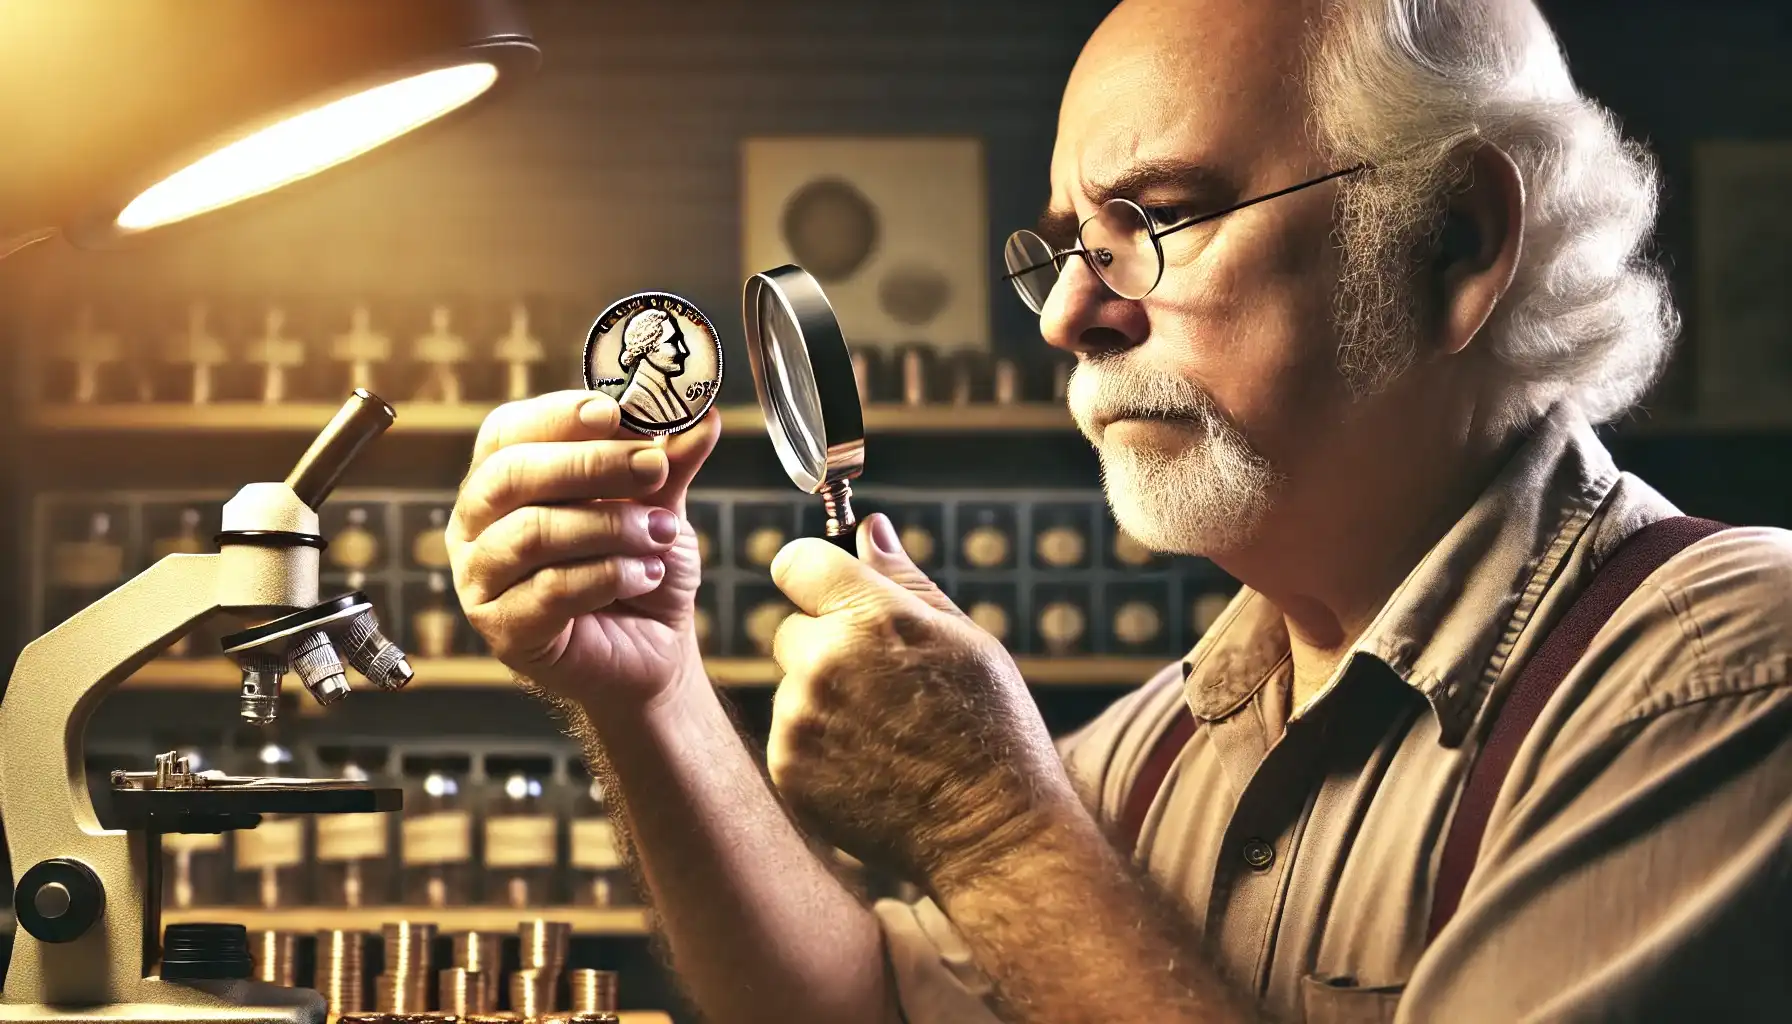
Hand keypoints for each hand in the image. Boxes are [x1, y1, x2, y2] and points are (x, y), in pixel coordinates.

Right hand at [447, 391, 718, 710]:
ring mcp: (481, 580)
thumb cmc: (640, 569)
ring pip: (534, 533)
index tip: (615, 412)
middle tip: (653, 468)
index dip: (558, 416)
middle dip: (590, 465)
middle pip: (513, 475)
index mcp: (501, 481)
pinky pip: (552, 590)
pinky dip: (610, 575)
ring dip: (610, 527)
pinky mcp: (504, 630)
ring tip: (661, 533)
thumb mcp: (658, 504)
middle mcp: (477, 526)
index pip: (509, 431)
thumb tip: (703, 416)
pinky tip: (647, 575)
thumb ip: (672, 462)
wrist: (651, 651)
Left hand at [767, 513, 1078, 888]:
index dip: (813, 575)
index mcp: (871, 617)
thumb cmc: (992, 728)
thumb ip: (905, 581)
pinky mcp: (788, 769)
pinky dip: (819, 747)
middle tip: (883, 684)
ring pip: (792, 687)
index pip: (796, 564)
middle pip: (791, 629)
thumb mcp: (964, 640)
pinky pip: (789, 737)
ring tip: (887, 734)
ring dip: (823, 700)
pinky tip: (871, 765)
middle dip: (826, 645)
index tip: (830, 593)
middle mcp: (824, 663)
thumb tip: (868, 528)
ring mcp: (800, 720)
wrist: (990, 833)